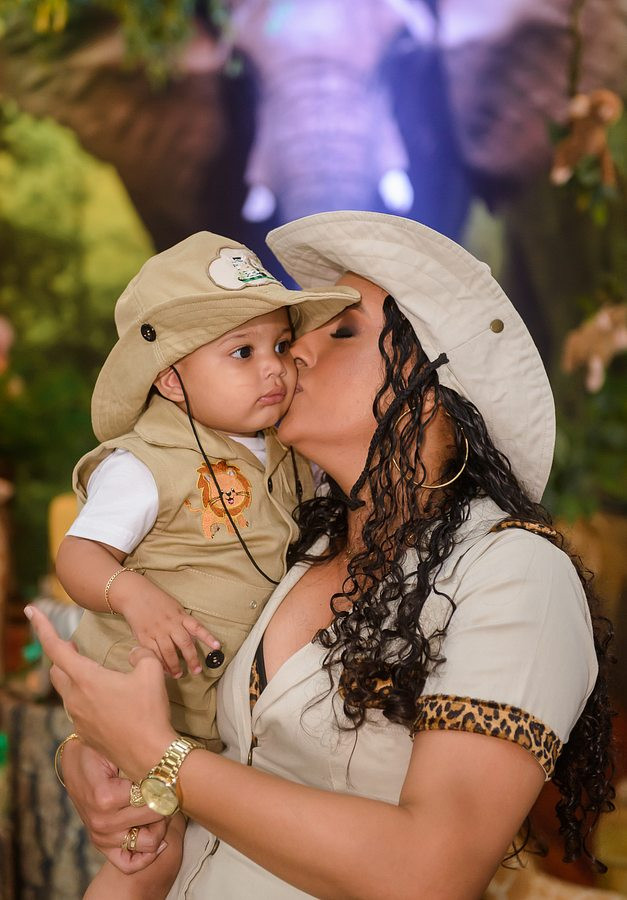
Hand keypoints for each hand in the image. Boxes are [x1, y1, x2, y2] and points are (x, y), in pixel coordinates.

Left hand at [26, 605, 176, 780]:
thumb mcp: (152, 672)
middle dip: (61, 655)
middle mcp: (75, 698)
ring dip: (74, 677)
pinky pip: (77, 709)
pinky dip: (84, 697)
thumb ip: (140, 654)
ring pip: (66, 690)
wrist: (151, 754)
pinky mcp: (85, 733)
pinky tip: (105, 700)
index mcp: (86, 679)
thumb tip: (134, 654)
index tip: (32, 610)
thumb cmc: (149, 711)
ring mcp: (78, 718)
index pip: (55, 647)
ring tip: (93, 673)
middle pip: (56, 670)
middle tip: (73, 646)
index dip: (41, 626)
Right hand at [61, 738, 168, 873]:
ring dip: (161, 824)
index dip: (167, 784)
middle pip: (155, 818)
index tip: (169, 773)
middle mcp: (102, 822)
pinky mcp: (102, 844)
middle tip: (168, 787)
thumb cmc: (97, 749)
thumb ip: (136, 758)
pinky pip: (129, 863)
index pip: (154, 798)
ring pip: (149, 842)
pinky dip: (146, 856)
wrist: (75, 760)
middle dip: (167, 802)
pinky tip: (160, 840)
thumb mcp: (114, 748)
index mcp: (106, 798)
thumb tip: (164, 759)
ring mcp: (101, 836)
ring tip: (162, 805)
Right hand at [114, 582, 220, 678]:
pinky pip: (153, 653)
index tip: (217, 646)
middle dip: (192, 659)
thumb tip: (193, 639)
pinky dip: (159, 663)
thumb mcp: (174, 607)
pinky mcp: (144, 637)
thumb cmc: (157, 601)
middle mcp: (170, 624)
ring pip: (168, 651)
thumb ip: (183, 622)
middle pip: (184, 643)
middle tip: (197, 670)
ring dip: (174, 665)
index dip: (208, 637)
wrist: (134, 595)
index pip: (197, 627)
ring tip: (178, 674)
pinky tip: (163, 670)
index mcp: (180, 615)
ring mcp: (156, 631)